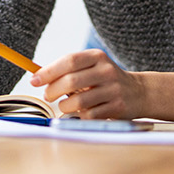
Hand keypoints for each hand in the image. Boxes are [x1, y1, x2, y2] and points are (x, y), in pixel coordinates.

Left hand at [28, 49, 149, 118]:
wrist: (139, 92)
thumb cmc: (104, 80)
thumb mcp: (91, 67)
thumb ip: (68, 70)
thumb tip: (37, 77)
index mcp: (97, 57)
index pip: (69, 61)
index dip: (48, 71)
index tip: (34, 80)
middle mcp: (106, 71)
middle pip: (71, 81)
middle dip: (52, 91)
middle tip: (47, 96)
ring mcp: (113, 90)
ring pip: (78, 101)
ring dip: (65, 106)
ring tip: (65, 105)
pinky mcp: (117, 107)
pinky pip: (89, 115)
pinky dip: (80, 116)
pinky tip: (81, 112)